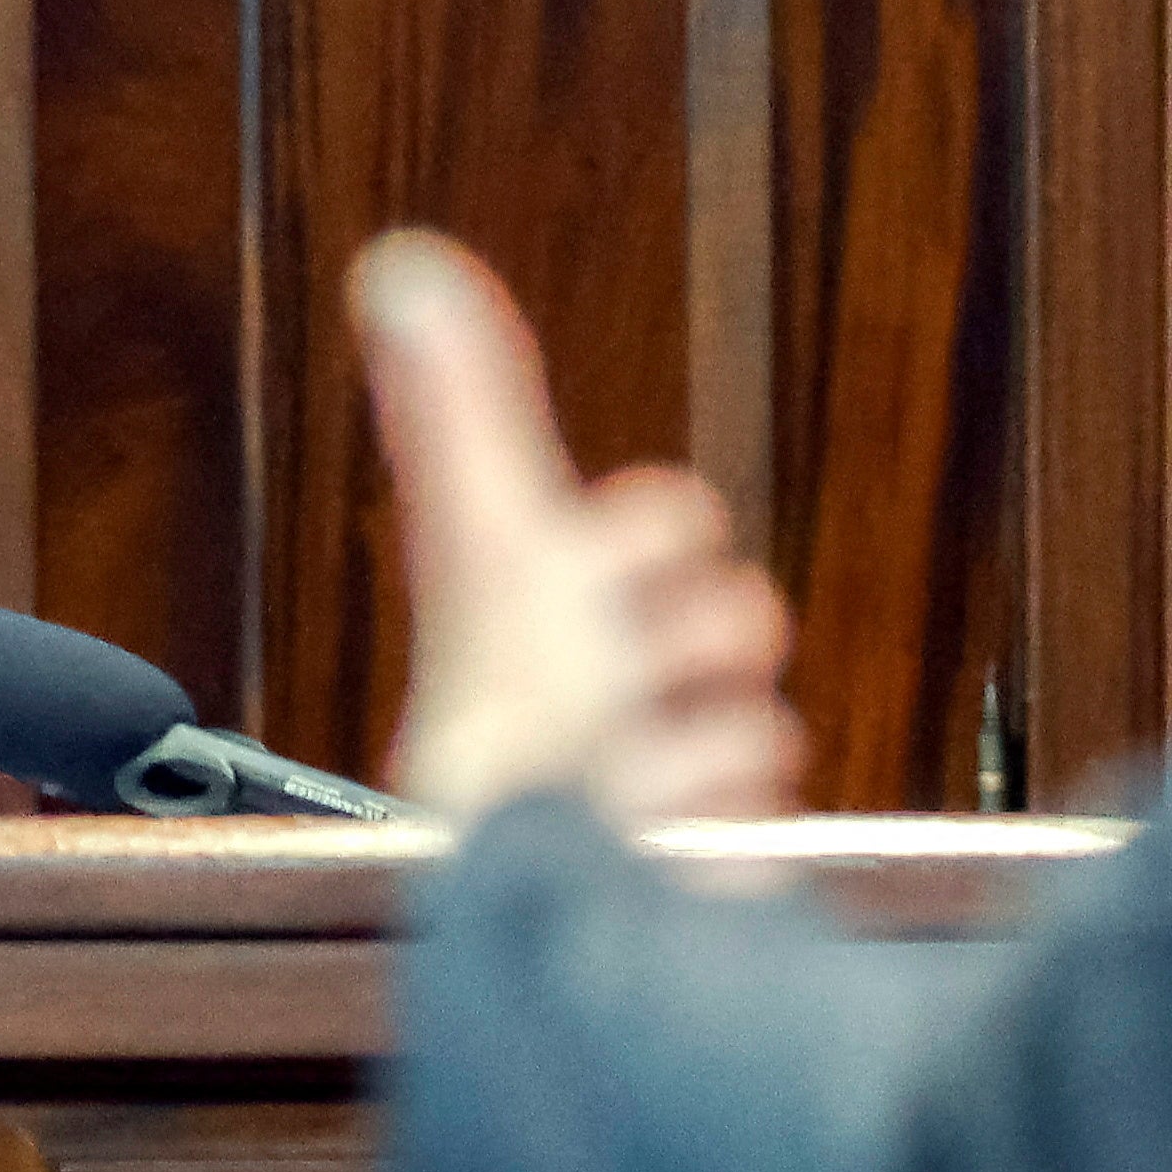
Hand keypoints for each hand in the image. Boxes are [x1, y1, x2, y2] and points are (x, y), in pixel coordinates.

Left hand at [353, 231, 807, 829]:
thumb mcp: (491, 552)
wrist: (545, 910)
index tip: (600, 572)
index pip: (668, 521)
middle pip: (740, 613)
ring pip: (762, 722)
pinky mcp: (705, 869)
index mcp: (558, 607)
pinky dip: (712, 828)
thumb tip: (403, 262)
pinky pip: (768, 818)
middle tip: (619, 679)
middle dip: (694, 637)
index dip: (655, 536)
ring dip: (696, 748)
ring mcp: (667, 783)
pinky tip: (662, 844)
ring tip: (626, 776)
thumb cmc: (508, 732)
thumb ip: (461, 419)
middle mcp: (614, 691)